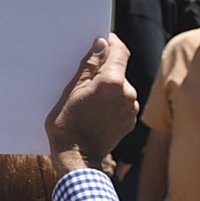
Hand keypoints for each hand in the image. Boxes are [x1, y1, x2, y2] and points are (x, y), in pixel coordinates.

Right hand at [44, 36, 136, 171]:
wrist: (77, 159)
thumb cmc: (68, 124)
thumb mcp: (71, 90)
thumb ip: (89, 65)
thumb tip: (101, 44)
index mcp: (112, 82)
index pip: (120, 50)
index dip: (110, 42)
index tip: (99, 42)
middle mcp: (128, 93)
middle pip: (119, 69)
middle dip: (104, 69)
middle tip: (84, 77)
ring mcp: (131, 108)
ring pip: (121, 87)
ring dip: (108, 87)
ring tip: (88, 99)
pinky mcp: (130, 121)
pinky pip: (122, 103)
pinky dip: (112, 102)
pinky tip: (96, 111)